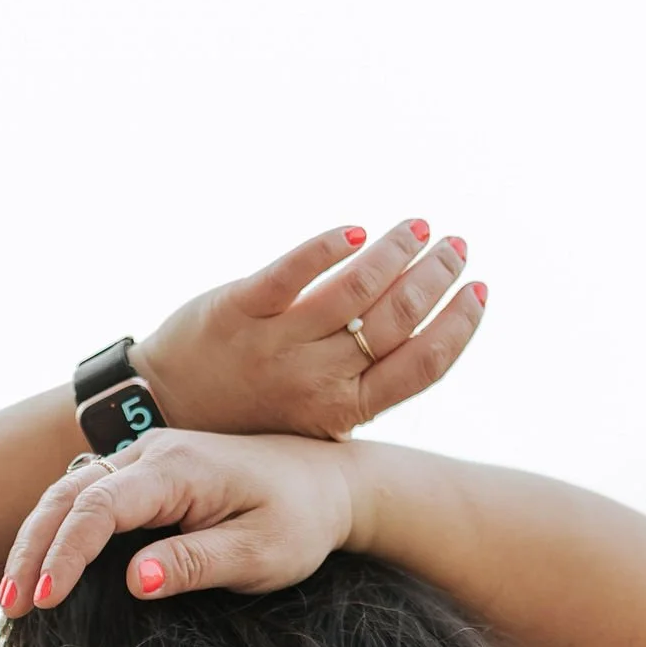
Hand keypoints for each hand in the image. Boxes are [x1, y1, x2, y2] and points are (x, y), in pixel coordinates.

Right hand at [0, 431, 356, 614]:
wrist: (328, 485)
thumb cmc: (300, 522)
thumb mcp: (259, 553)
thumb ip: (196, 563)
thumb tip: (132, 580)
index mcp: (178, 467)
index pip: (98, 507)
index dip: (65, 555)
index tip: (46, 604)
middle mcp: (153, 452)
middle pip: (68, 494)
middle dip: (32, 550)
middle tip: (10, 609)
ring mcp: (146, 459)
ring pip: (69, 492)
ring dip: (37, 542)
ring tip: (14, 599)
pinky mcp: (147, 475)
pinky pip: (87, 497)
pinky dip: (57, 532)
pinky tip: (43, 572)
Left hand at [136, 217, 484, 440]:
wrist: (166, 412)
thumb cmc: (251, 415)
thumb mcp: (314, 418)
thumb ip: (361, 383)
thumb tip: (415, 336)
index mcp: (344, 410)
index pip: (420, 366)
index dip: (457, 326)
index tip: (479, 289)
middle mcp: (317, 378)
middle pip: (396, 320)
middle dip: (436, 276)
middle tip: (456, 245)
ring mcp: (278, 343)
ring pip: (354, 289)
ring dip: (396, 250)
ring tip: (418, 227)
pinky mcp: (240, 308)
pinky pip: (292, 270)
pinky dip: (329, 246)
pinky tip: (357, 230)